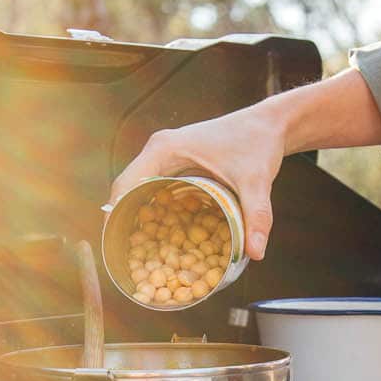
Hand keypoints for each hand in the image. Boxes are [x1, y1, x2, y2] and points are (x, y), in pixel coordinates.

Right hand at [108, 106, 284, 259]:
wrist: (269, 124)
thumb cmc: (258, 144)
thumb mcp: (256, 182)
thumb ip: (256, 217)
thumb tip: (256, 253)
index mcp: (165, 149)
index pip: (125, 184)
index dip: (113, 215)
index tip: (111, 244)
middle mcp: (159, 150)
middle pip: (127, 189)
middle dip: (122, 221)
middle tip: (123, 255)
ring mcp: (166, 156)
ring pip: (138, 189)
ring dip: (135, 216)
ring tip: (136, 249)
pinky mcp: (176, 163)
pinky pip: (153, 188)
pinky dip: (151, 209)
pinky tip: (157, 233)